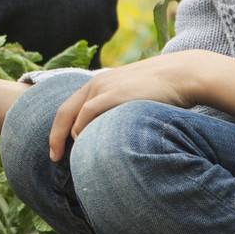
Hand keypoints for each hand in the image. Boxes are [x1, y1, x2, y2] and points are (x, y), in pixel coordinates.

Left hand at [47, 52, 200, 160]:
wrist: (180, 74)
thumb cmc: (162, 90)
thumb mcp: (134, 97)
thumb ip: (119, 110)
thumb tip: (116, 135)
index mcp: (99, 84)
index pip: (69, 107)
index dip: (59, 128)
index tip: (57, 149)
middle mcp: (96, 84)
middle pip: (65, 112)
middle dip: (56, 136)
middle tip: (54, 158)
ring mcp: (104, 88)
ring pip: (75, 115)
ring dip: (69, 138)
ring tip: (69, 159)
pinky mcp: (114, 94)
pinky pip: (88, 113)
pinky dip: (81, 129)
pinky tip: (84, 144)